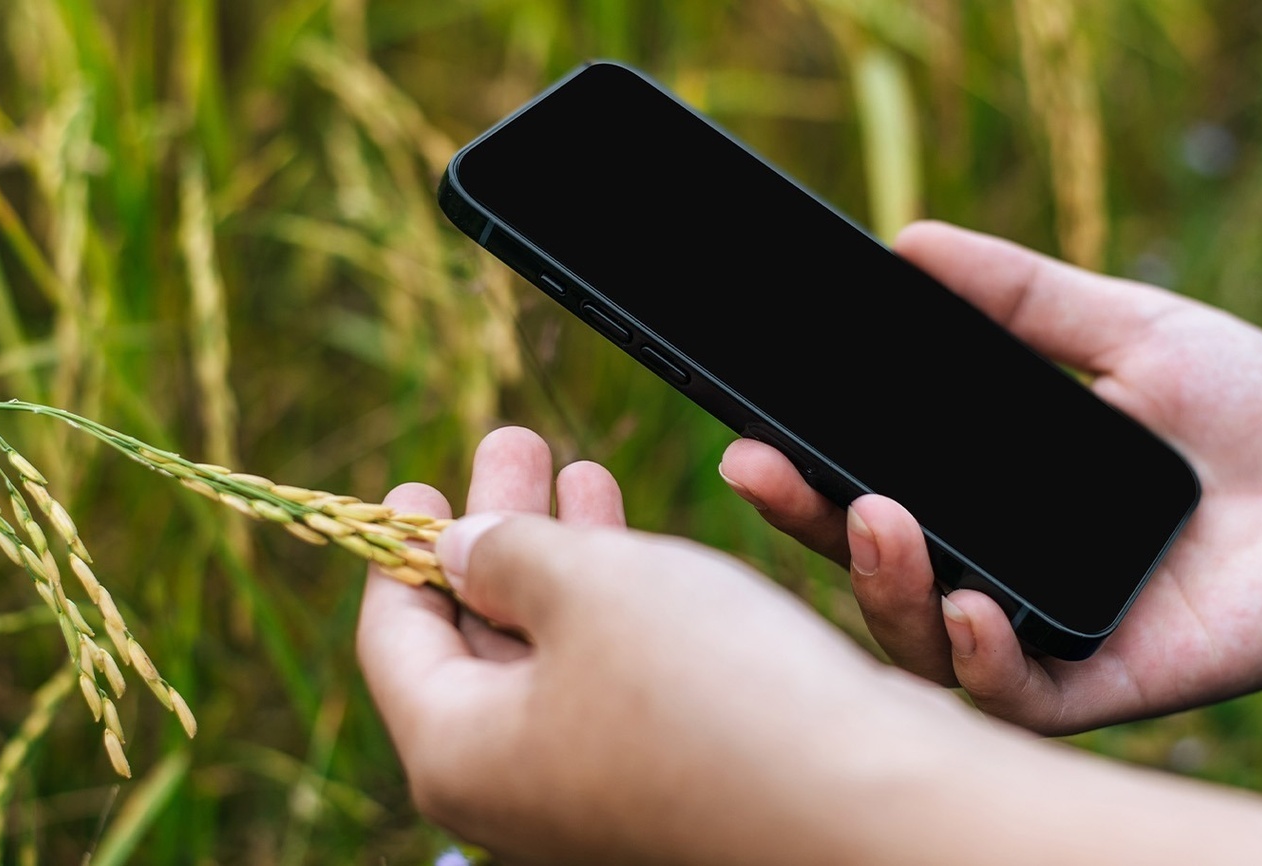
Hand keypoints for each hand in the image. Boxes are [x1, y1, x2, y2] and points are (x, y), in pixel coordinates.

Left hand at [356, 427, 982, 864]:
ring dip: (568, 557)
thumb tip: (462, 550)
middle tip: (514, 446)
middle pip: (479, 642)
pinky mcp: (675, 789)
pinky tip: (645, 549)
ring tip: (582, 470)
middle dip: (500, 532)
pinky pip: (621, 685)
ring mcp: (599, 797)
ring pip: (558, 657)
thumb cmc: (712, 692)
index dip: (400, 548)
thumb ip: (507, 552)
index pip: (393, 638)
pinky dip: (621, 608)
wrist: (868, 809)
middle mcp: (519, 792)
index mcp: (460, 753)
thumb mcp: (586, 582)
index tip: (417, 480)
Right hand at [719, 220, 1261, 734]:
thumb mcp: (1129, 332)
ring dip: (881, 586)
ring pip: (919, 644)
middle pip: (869, 570)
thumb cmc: (1261, 415)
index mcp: (992, 499)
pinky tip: (971, 606)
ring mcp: (1044, 635)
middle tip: (760, 469)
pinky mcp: (1106, 686)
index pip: (869, 493)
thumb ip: (1022, 297)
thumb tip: (909, 242)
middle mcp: (999, 571)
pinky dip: (979, 658)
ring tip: (879, 522)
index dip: (803, 473)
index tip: (752, 430)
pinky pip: (1015, 697)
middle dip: (805, 527)